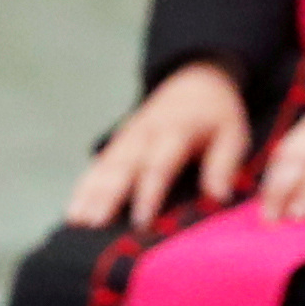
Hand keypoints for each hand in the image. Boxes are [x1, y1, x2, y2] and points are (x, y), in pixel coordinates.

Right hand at [67, 61, 251, 226]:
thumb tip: (219, 198)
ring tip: (74, 221)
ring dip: (88, 193)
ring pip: (105, 166)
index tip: (141, 223)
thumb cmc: (217, 114)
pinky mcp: (119, 141)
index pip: (159, 165)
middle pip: (122, 167)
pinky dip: (84, 186)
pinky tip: (72, 210)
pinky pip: (99, 164)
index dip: (149, 194)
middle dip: (106, 196)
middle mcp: (145, 133)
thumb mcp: (232, 133)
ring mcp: (128, 136)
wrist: (196, 80)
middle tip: (92, 225)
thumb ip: (223, 164)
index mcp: (175, 131)